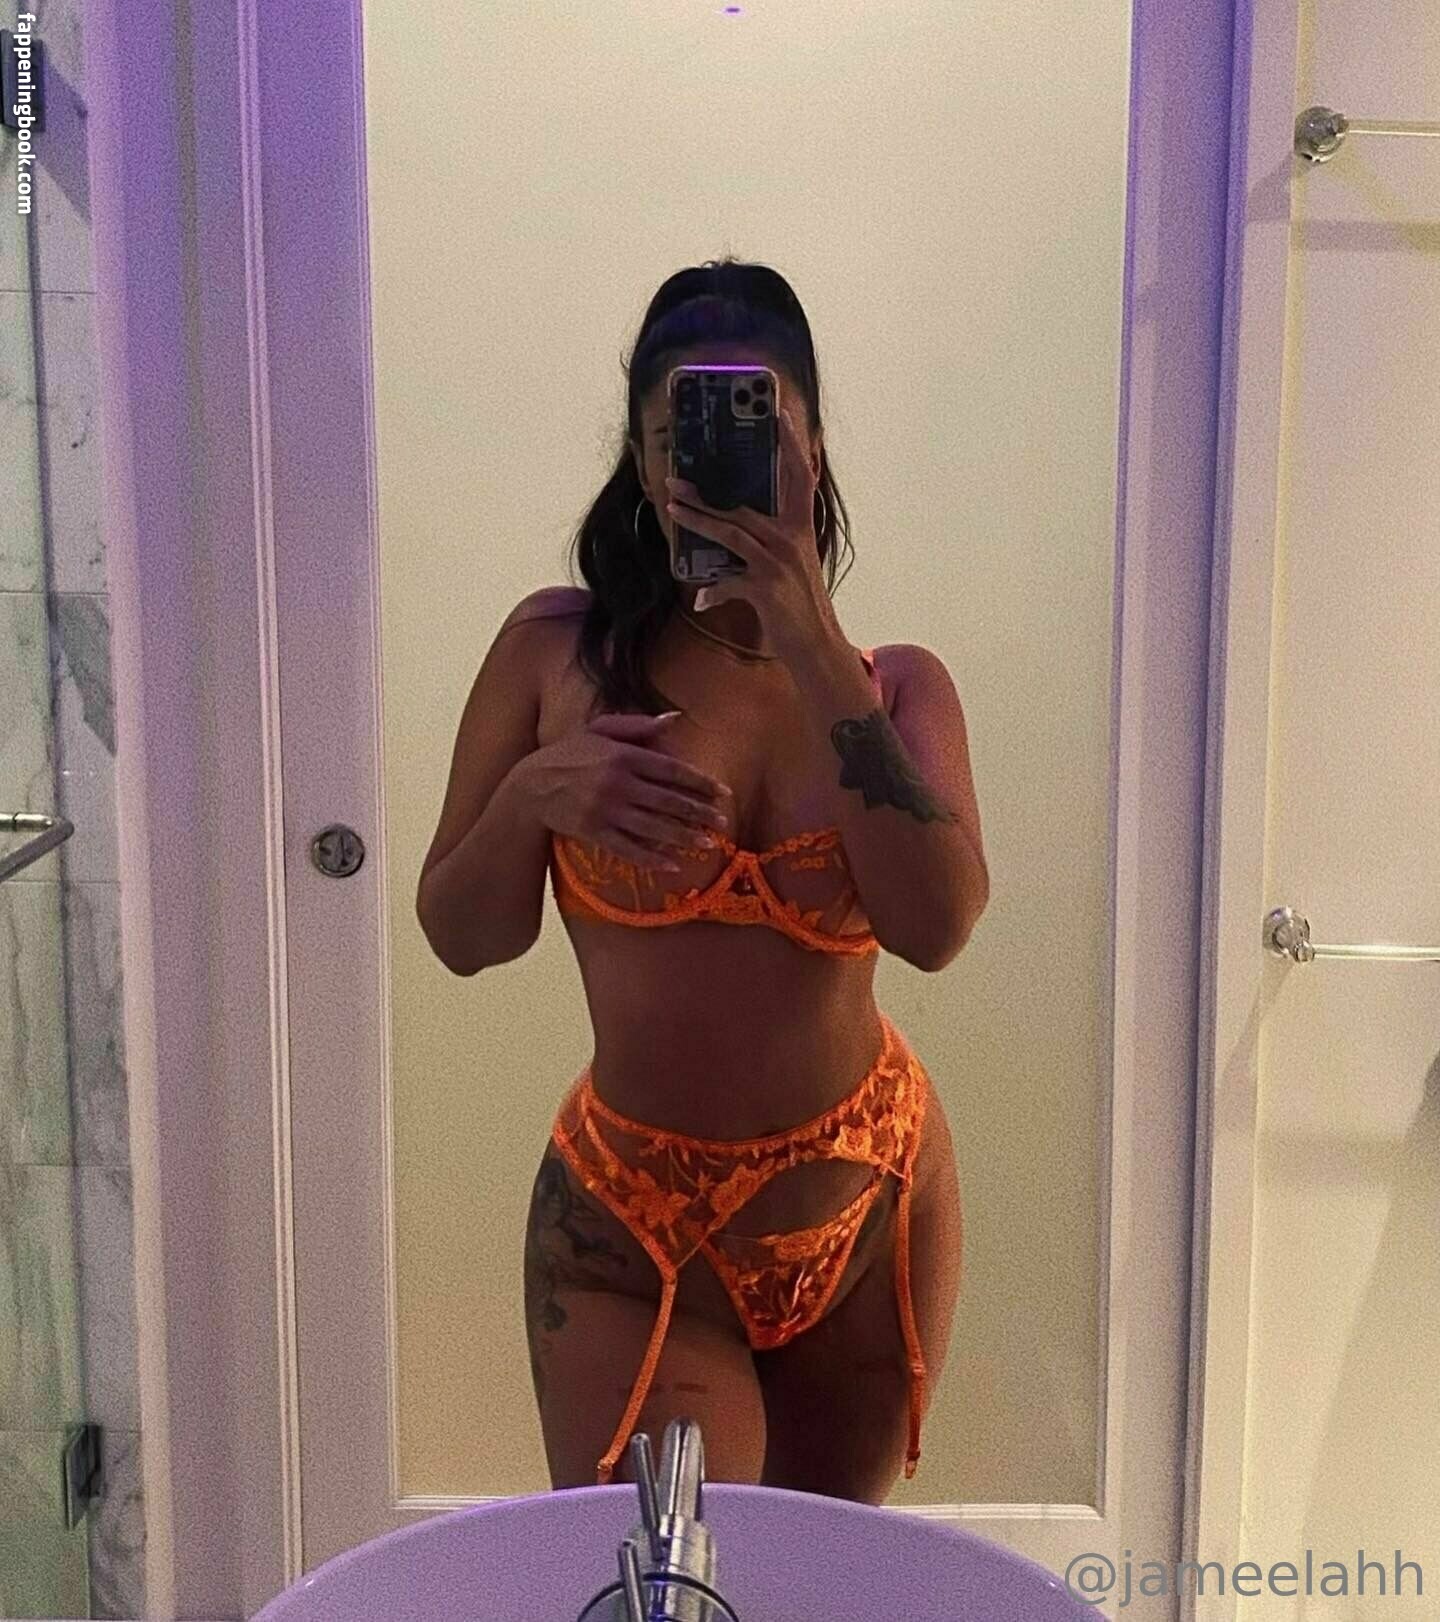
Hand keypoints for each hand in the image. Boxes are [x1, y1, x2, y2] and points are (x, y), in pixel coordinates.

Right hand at [530, 711, 731, 872]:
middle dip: (699, 812)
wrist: (530, 786)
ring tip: (708, 844)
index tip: (721, 792)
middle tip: (722, 821)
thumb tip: (675, 720)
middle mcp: (618, 783)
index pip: (671, 770)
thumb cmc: (569, 754)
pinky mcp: (594, 832)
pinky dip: (652, 858)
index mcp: (623, 755)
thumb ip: (638, 725)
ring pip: (654, 827)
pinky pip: (629, 849)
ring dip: (684, 837)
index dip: (700, 782)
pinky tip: (673, 865)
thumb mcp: (599, 730)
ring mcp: (606, 810)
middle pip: (668, 800)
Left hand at [663, 404, 846, 664]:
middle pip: (743, 506)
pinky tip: (703, 600)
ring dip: (698, 520)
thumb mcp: (792, 568)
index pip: (799, 476)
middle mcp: (791, 540)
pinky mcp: (766, 589)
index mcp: (801, 528)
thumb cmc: (801, 607)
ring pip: (731, 533)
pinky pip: (729, 583)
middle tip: (676, 479)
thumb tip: (733, 539)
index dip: (791, 445)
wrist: (817, 647)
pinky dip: (714, 592)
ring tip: (672, 508)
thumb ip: (766, 549)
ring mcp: (778, 563)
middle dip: (706, 493)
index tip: (778, 413)